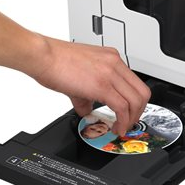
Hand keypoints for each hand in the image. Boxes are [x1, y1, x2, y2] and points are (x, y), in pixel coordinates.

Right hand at [28, 36, 150, 135]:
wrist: (42, 56)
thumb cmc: (54, 61)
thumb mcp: (79, 74)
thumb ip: (87, 94)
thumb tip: (87, 109)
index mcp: (111, 58)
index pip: (135, 82)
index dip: (136, 102)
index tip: (130, 113)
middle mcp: (114, 63)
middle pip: (142, 92)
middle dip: (138, 113)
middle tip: (129, 123)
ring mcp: (110, 72)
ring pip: (136, 100)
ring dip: (132, 119)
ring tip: (121, 128)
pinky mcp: (102, 85)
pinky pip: (122, 107)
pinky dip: (123, 121)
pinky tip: (116, 128)